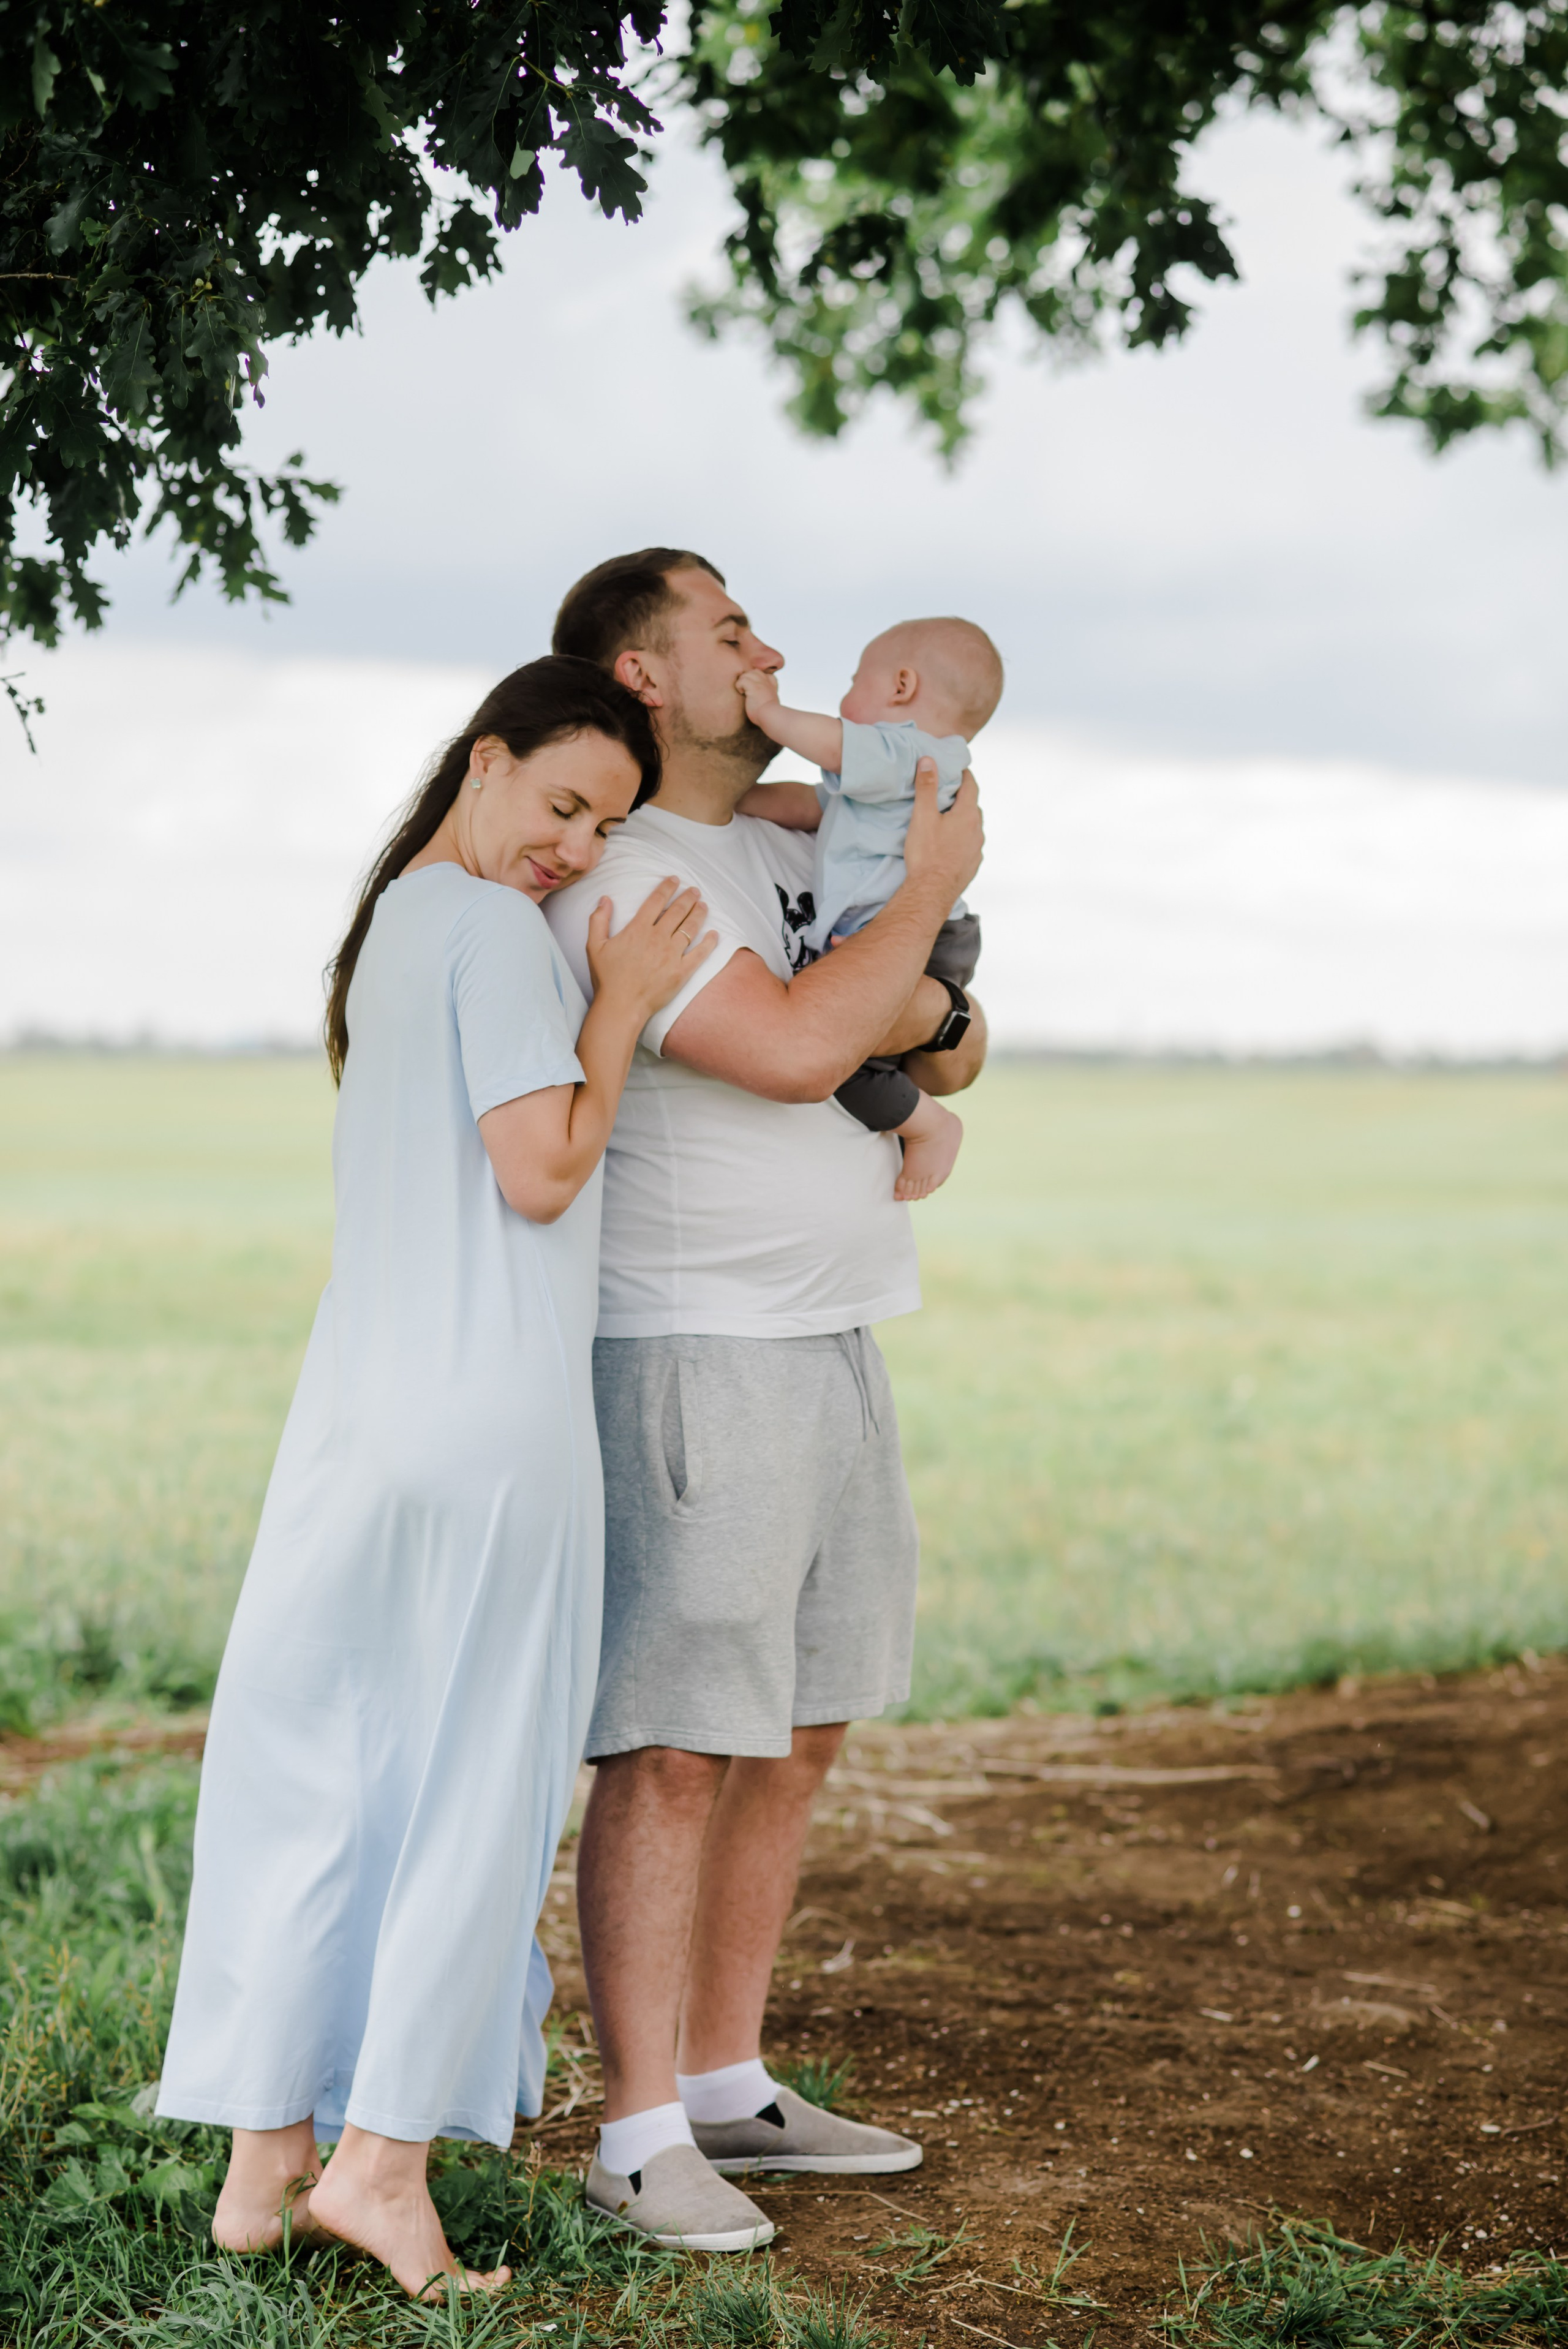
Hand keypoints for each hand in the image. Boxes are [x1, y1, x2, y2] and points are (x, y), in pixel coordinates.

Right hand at [586, 880, 715, 1017]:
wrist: (621, 1006)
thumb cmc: (607, 978)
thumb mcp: (594, 946)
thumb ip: (598, 920)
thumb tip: (605, 899)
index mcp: (638, 930)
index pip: (656, 901)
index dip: (666, 888)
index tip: (674, 880)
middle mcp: (657, 938)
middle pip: (677, 911)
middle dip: (687, 897)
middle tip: (694, 890)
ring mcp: (672, 955)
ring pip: (690, 928)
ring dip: (699, 913)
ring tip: (703, 905)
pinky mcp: (682, 972)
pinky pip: (700, 954)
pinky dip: (709, 943)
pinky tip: (714, 934)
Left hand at [737, 667, 781, 722]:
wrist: (771, 717)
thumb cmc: (769, 715)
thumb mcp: (772, 704)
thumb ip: (767, 698)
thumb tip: (761, 701)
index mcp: (772, 687)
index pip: (767, 676)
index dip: (759, 679)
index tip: (756, 689)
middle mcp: (767, 683)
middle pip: (755, 671)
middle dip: (748, 678)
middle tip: (745, 689)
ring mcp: (760, 684)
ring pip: (748, 674)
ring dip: (742, 681)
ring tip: (743, 691)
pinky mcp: (753, 687)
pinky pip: (742, 680)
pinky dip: (739, 686)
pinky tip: (742, 693)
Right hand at [904, 760, 982, 902]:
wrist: (931, 892)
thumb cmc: (926, 854)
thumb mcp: (923, 816)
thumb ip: (927, 787)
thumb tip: (929, 760)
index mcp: (968, 815)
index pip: (971, 786)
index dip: (964, 775)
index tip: (957, 769)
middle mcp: (977, 831)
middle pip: (973, 807)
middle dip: (962, 798)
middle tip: (948, 793)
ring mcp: (977, 850)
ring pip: (973, 828)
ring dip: (963, 820)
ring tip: (947, 820)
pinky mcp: (972, 865)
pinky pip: (970, 846)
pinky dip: (962, 839)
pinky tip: (951, 844)